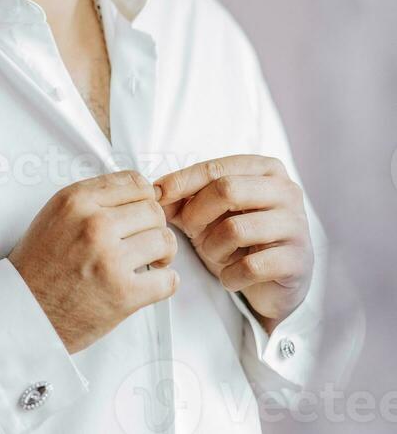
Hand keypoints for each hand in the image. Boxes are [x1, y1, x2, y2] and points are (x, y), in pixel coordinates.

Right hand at [8, 169, 179, 353]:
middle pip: (153, 210)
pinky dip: (165, 282)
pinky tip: (152, 282)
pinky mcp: (122, 294)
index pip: (135, 182)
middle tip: (146, 240)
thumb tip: (140, 191)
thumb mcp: (57, 214)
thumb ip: (94, 199)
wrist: (21, 311)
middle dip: (154, 226)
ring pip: (164, 240)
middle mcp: (93, 224)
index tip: (143, 211)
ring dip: (163, 253)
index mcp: (76, 200)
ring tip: (152, 261)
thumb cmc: (39, 264)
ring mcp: (109, 259)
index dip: (145, 197)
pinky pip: (167, 280)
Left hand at [153, 155, 313, 330]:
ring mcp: (295, 225)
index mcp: (265, 169)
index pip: (216, 167)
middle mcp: (286, 190)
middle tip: (191, 232)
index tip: (156, 193)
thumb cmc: (242, 239)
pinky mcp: (297, 261)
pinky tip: (231, 277)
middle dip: (198, 214)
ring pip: (236, 228)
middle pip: (226, 190)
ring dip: (213, 248)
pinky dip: (231, 275)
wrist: (276, 282)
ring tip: (215, 255)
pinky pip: (251, 266)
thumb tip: (152, 191)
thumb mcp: (210, 212)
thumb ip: (183, 198)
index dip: (182, 180)